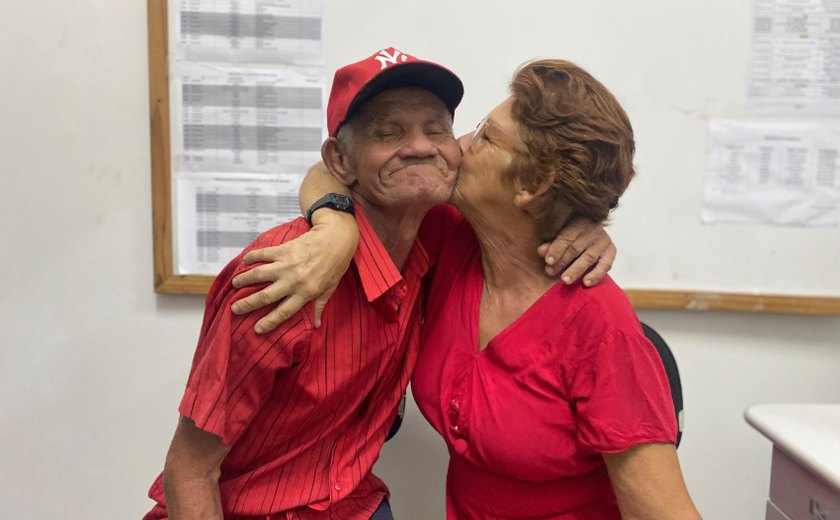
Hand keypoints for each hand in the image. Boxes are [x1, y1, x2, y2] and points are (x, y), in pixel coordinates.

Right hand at [230, 212, 358, 331]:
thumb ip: (320, 306)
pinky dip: (252, 257)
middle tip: (235, 308)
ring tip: (235, 284)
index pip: (284, 312)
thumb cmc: (335, 265)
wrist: (336, 239)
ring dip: (244, 280)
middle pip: (265, 296)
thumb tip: (317, 325)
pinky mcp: (283, 250)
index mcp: (306, 293)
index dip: (269, 322)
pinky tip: (245, 260)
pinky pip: (263, 254)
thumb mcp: (330, 288)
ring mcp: (287, 265)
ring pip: (259, 275)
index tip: (256, 329)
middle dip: (247, 304)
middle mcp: (294, 281)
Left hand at [537, 218, 615, 286]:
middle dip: (562, 261)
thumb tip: (540, 252)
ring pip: (588, 258)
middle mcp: (593, 230)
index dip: (556, 249)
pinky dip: (596, 275)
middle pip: (576, 248)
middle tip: (550, 272)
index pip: (567, 236)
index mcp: (579, 221)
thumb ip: (552, 244)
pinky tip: (586, 283)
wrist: (594, 229)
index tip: (548, 261)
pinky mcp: (611, 251)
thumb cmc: (572, 233)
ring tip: (565, 280)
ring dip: (576, 270)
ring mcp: (604, 241)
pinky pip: (605, 265)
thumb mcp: (561, 234)